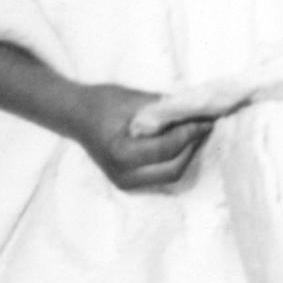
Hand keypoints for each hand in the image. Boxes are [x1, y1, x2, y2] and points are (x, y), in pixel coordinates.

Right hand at [72, 84, 212, 193]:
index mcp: (120, 154)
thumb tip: (198, 111)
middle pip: (173, 169)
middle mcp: (123, 174)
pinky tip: (181, 141)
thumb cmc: (102, 102)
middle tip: (204, 125)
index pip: (166, 149)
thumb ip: (166, 109)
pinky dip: (175, 159)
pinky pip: (161, 175)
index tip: (207, 120)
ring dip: (187, 155)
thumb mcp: (135, 100)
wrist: (75, 115)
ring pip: (170, 175)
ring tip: (195, 132)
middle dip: (192, 147)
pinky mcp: (129, 182)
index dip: (191, 134)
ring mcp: (124, 182)